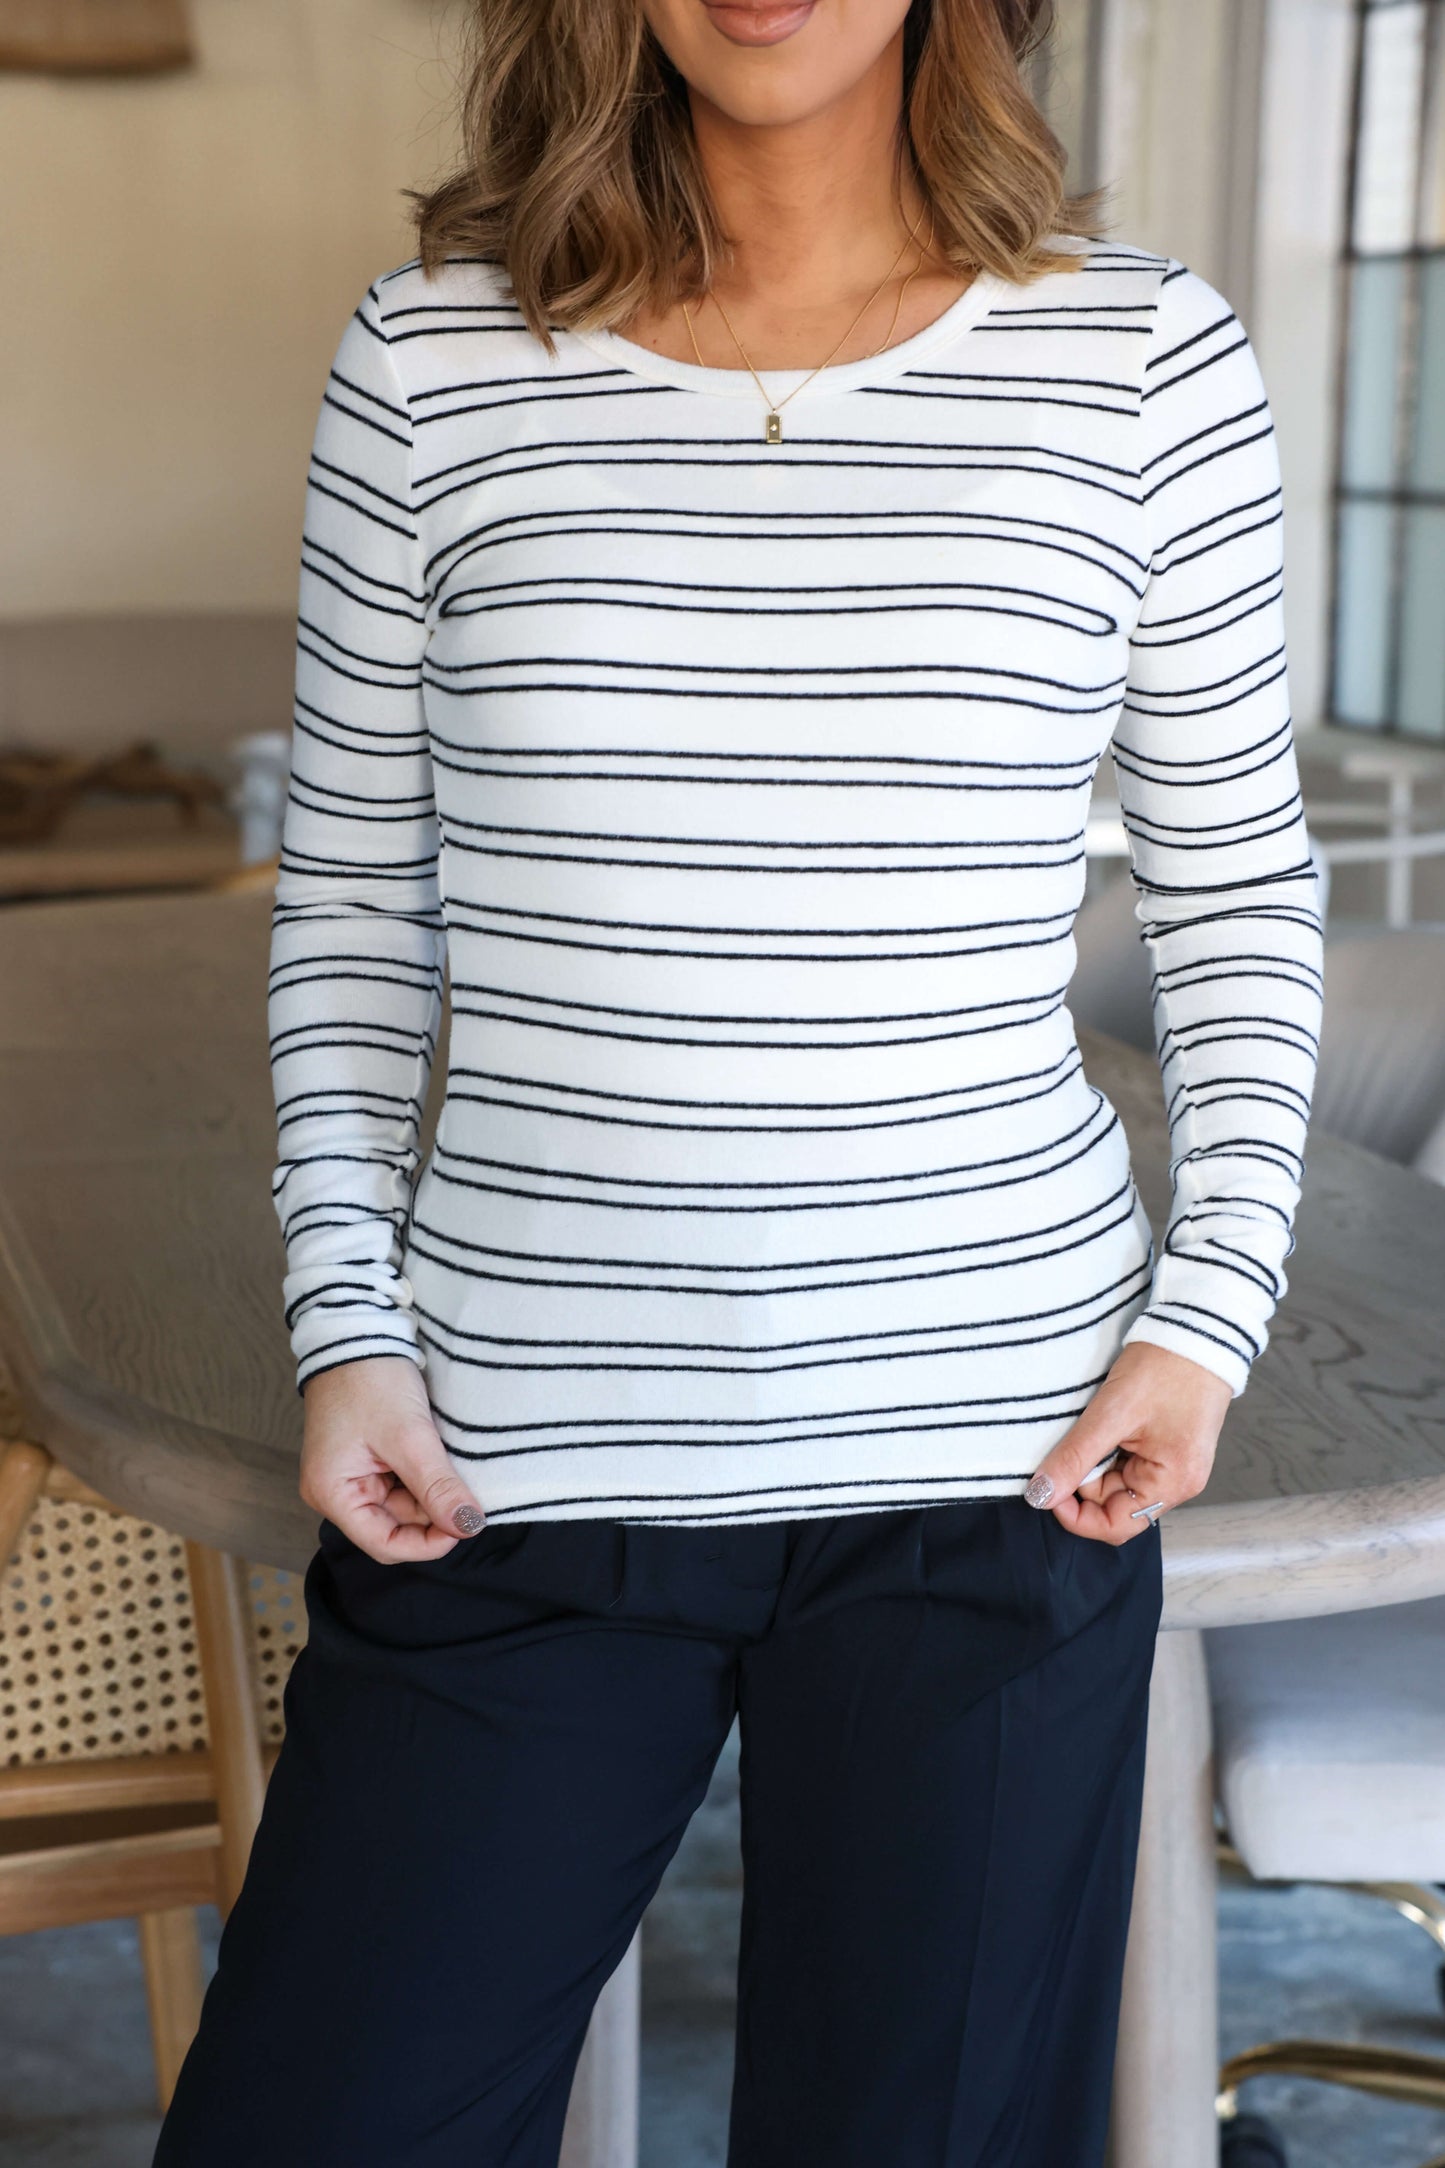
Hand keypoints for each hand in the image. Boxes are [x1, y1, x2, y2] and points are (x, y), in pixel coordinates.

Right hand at [298, 1354, 484, 1563]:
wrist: (359, 1331)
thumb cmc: (370, 1380)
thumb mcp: (410, 1437)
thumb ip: (438, 1487)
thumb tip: (468, 1526)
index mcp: (332, 1493)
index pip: (384, 1543)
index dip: (427, 1543)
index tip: (466, 1524)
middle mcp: (337, 1490)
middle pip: (395, 1525)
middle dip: (432, 1512)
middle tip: (467, 1490)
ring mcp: (352, 1474)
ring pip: (403, 1504)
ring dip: (431, 1491)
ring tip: (450, 1463)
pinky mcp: (368, 1458)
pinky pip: (401, 1481)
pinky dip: (424, 1475)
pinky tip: (439, 1455)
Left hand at [1022, 1341, 1232, 1544]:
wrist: (1198, 1329)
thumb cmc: (1164, 1369)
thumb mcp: (1111, 1413)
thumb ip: (1075, 1457)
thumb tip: (1040, 1494)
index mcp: (1173, 1483)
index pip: (1114, 1525)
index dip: (1075, 1514)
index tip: (1047, 1487)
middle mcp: (1179, 1483)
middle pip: (1113, 1505)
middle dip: (1084, 1480)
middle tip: (1076, 1440)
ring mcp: (1175, 1466)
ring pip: (1117, 1483)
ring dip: (1095, 1462)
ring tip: (1097, 1425)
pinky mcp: (1168, 1449)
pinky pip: (1128, 1464)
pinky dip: (1108, 1450)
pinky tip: (1108, 1425)